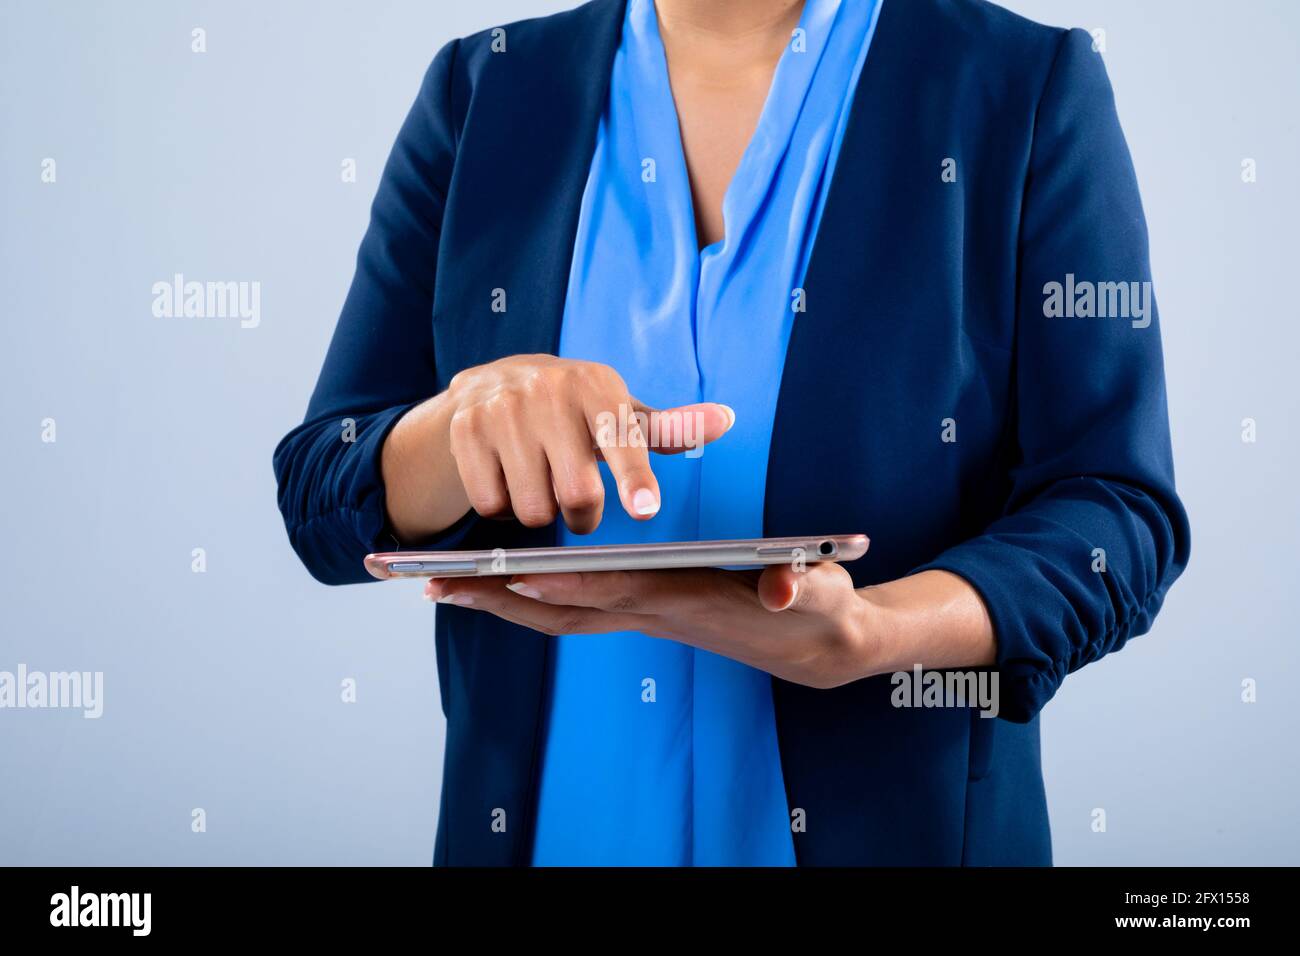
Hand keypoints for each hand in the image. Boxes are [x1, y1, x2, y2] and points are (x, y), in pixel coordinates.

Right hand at [381, 354, 733, 540]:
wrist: (489, 384)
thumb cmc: (574, 410)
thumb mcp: (619, 412)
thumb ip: (669, 427)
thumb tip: (725, 420)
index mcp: (596, 387)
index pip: (621, 439)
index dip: (635, 478)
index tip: (645, 509)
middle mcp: (548, 392)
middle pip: (577, 493)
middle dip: (583, 516)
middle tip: (580, 505)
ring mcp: (502, 410)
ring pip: (532, 508)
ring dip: (540, 513)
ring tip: (540, 484)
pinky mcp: (465, 430)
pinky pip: (491, 504)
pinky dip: (502, 508)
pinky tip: (507, 481)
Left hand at [424, 566, 996, 688]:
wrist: (814, 641)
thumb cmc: (815, 607)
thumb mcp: (819, 591)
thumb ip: (801, 586)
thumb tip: (784, 588)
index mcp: (687, 600)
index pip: (622, 591)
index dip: (572, 587)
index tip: (519, 578)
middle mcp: (651, 612)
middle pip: (562, 611)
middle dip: (497, 598)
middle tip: (429, 582)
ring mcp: (640, 614)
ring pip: (555, 615)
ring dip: (494, 602)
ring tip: (434, 583)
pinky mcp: (640, 609)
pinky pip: (569, 609)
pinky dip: (524, 600)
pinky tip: (491, 584)